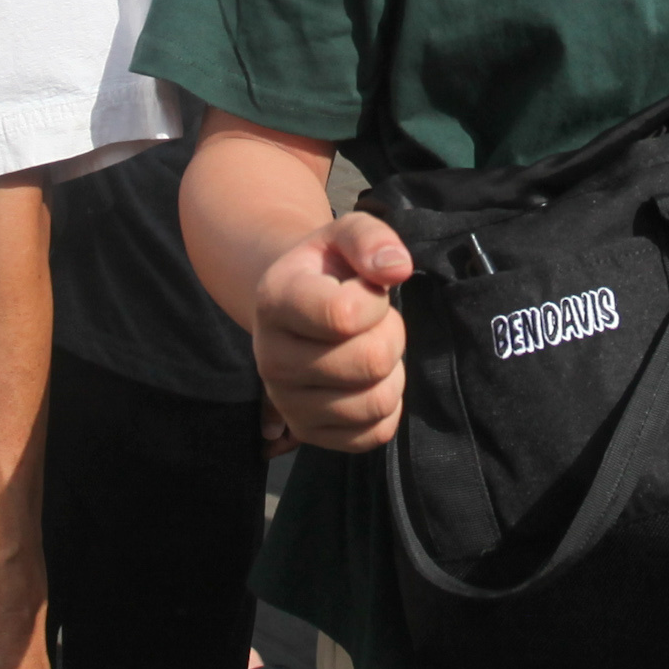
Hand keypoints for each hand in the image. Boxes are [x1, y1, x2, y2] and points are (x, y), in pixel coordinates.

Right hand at [253, 211, 411, 451]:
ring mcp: (286, 402)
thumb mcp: (346, 235)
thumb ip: (371, 239)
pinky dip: (387, 405)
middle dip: (391, 336)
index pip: (343, 316)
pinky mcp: (309, 434)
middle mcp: (270, 358)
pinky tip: (367, 380)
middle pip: (370, 363)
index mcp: (275, 301)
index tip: (366, 290)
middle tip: (376, 323)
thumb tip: (398, 268)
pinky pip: (374, 434)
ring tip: (369, 348)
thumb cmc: (329, 269)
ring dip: (391, 372)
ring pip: (376, 403)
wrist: (297, 307)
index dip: (375, 301)